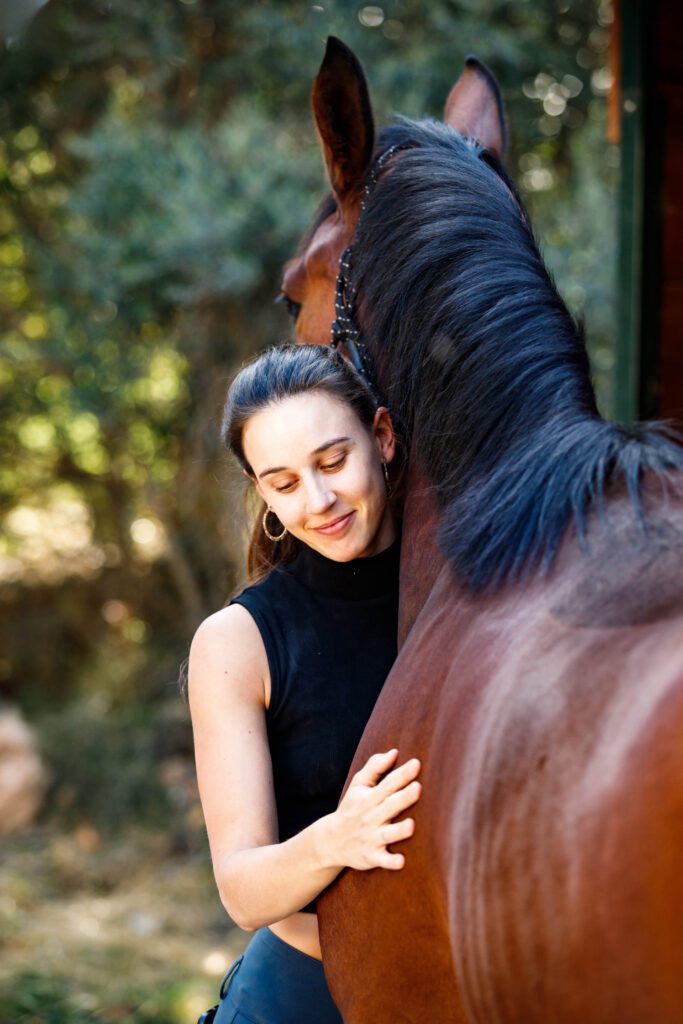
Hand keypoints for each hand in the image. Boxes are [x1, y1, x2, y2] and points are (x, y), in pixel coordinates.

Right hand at [328, 749, 421, 870]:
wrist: (330, 840)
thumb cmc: (352, 808)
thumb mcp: (358, 785)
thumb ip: (375, 767)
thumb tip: (394, 752)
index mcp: (369, 798)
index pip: (388, 784)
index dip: (402, 774)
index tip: (416, 764)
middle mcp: (371, 817)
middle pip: (390, 806)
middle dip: (403, 798)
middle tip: (418, 788)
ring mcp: (371, 838)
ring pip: (387, 834)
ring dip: (399, 830)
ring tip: (411, 825)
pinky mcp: (371, 856)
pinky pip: (382, 860)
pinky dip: (390, 862)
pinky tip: (401, 861)